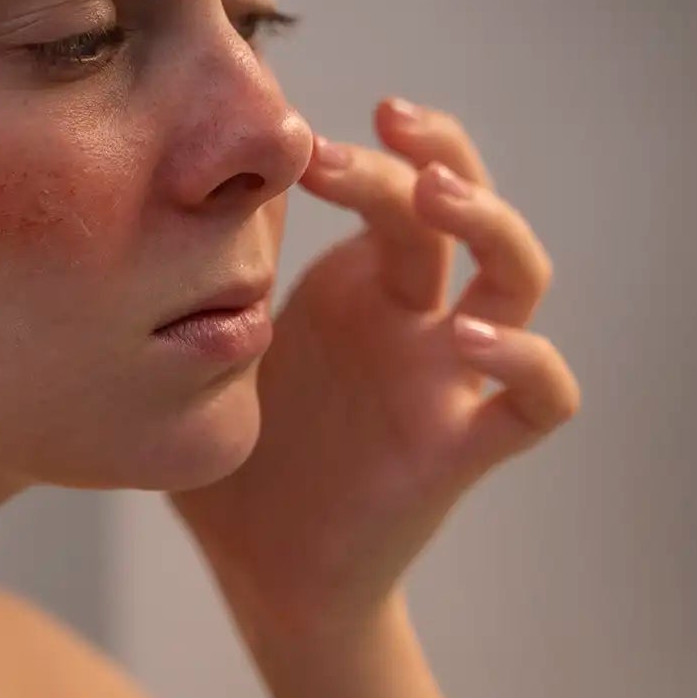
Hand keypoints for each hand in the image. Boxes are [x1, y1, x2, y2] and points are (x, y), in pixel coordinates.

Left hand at [169, 99, 579, 640]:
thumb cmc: (235, 460)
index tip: (300, 140)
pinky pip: (538, 401)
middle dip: (437, 151)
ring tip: (437, 196)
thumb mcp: (204, 352)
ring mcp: (446, 377)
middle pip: (466, 205)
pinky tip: (471, 339)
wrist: (262, 574)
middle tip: (387, 123)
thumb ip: (197, 279)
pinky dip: (528, 362)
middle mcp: (415, 318)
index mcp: (360, 286)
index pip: (394, 184)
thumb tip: (158, 185)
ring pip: (520, 279)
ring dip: (494, 223)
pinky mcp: (460, 446)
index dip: (367, 150)